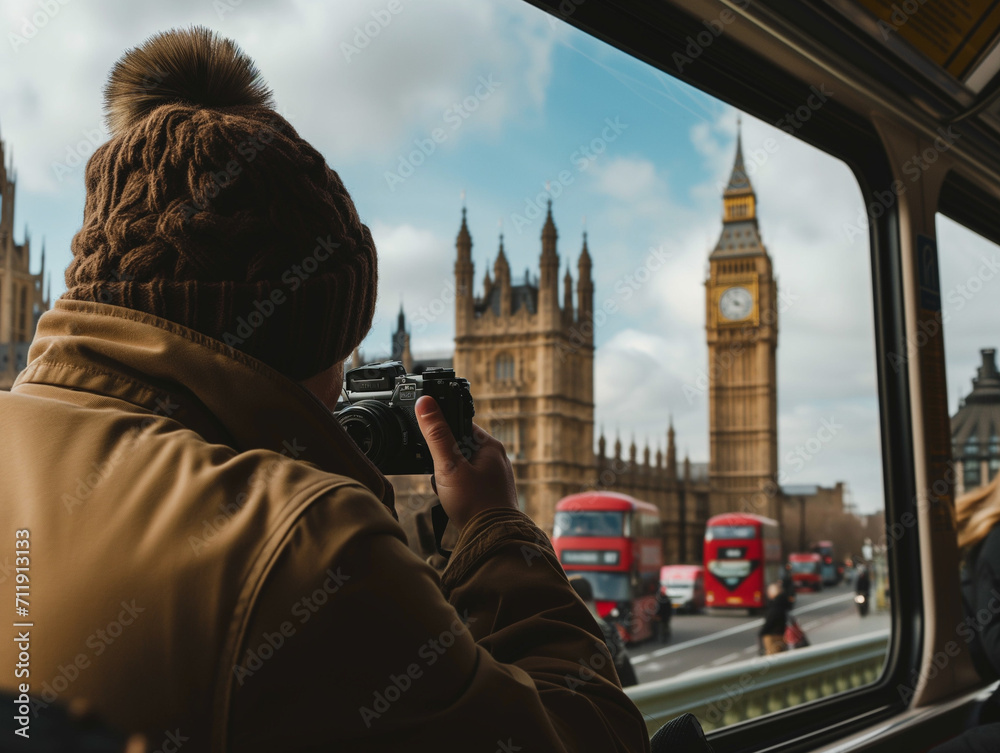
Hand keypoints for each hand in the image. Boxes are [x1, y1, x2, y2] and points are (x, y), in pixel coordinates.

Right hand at [415, 395, 517, 530]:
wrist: (492, 540)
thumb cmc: (475, 503)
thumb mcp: (449, 465)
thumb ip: (436, 434)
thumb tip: (425, 402)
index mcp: (490, 446)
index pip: (460, 424)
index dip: (441, 435)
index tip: (433, 449)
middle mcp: (496, 459)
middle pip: (458, 448)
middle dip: (443, 462)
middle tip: (441, 476)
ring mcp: (495, 477)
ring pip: (460, 468)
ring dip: (448, 478)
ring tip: (448, 491)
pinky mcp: (491, 493)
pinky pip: (466, 484)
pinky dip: (456, 491)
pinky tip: (454, 501)